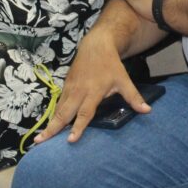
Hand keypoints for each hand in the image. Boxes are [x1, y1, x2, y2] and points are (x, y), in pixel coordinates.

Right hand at [34, 34, 150, 144]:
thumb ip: (133, 97)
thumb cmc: (111, 64)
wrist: (95, 45)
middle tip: (40, 142)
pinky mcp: (66, 85)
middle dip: (52, 128)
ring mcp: (70, 88)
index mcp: (93, 91)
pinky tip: (50, 125)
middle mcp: (78, 91)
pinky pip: (58, 103)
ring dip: (50, 123)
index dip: (78, 127)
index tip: (71, 140)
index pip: (84, 113)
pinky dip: (53, 114)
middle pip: (64, 113)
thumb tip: (147, 110)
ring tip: (40, 138)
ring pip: (58, 109)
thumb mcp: (124, 80)